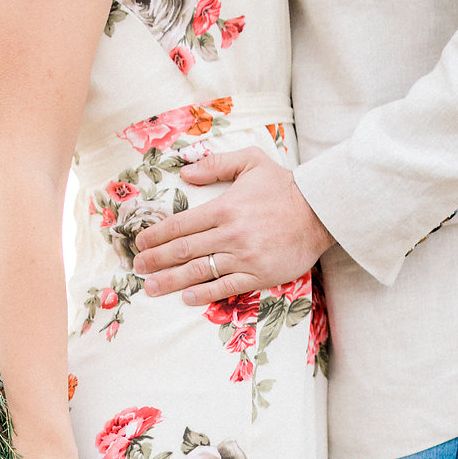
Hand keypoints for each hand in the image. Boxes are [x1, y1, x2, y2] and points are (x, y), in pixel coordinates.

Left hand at [133, 147, 334, 304]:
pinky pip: (225, 287)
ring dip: (171, 281)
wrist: (320, 212)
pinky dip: (204, 294)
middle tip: (138, 267)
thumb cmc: (284, 187)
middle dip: (156, 260)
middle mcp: (230, 234)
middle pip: (184, 250)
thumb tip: (186, 173)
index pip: (181, 224)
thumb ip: (216, 164)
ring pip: (199, 271)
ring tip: (151, 287)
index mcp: (225, 207)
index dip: (157, 235)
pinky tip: (186, 297)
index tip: (140, 243)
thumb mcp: (251, 161)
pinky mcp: (258, 275)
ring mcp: (243, 257)